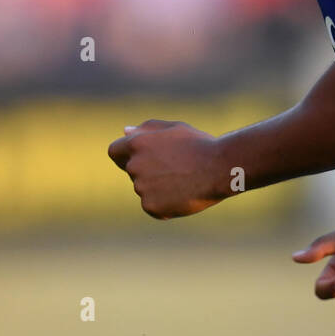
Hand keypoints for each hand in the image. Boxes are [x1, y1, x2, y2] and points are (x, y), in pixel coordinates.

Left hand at [107, 118, 230, 218]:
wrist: (219, 168)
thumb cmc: (199, 145)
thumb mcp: (174, 129)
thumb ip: (147, 129)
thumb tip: (125, 132)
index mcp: (137, 144)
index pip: (115, 152)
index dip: (126, 155)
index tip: (140, 159)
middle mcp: (135, 166)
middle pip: (131, 172)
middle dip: (147, 171)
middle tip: (174, 169)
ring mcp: (141, 188)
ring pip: (144, 189)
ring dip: (158, 187)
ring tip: (184, 180)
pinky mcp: (151, 206)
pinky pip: (153, 206)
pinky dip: (165, 203)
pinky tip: (183, 194)